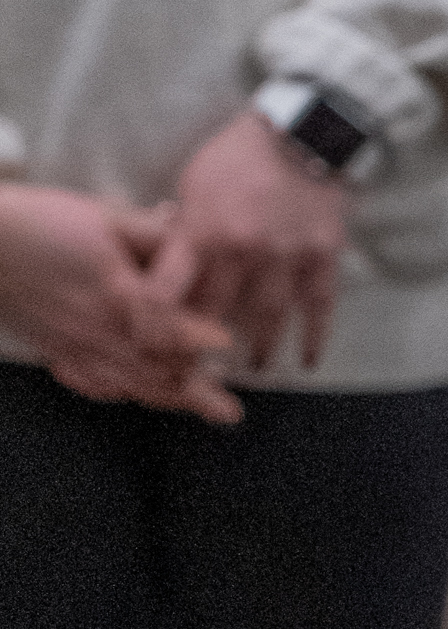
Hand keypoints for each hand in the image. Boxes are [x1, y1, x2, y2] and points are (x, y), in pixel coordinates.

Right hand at [0, 186, 240, 417]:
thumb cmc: (41, 223)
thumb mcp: (104, 215)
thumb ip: (150, 231)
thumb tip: (185, 234)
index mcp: (117, 289)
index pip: (168, 324)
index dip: (198, 336)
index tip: (224, 343)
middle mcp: (99, 325)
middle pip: (158, 367)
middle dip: (195, 385)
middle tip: (225, 402)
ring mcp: (75, 344)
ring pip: (132, 383)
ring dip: (173, 399)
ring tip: (211, 412)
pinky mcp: (56, 350)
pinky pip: (95, 383)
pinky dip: (126, 392)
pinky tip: (146, 396)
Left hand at [150, 112, 346, 374]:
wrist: (305, 127)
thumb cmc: (241, 153)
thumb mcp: (194, 182)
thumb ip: (183, 229)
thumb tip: (169, 267)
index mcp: (201, 232)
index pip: (166, 294)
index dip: (153, 327)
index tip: (151, 349)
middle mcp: (242, 251)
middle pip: (215, 314)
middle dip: (203, 345)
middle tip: (199, 367)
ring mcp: (286, 256)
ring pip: (268, 318)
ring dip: (259, 349)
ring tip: (255, 367)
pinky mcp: (323, 255)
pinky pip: (319, 306)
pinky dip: (313, 337)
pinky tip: (307, 360)